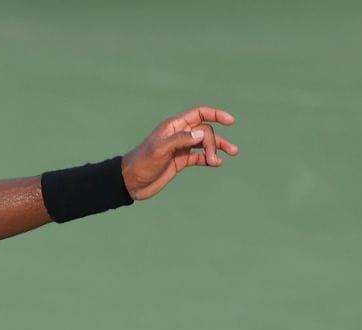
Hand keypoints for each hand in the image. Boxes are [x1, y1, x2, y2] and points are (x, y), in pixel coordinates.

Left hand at [123, 106, 238, 200]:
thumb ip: (180, 140)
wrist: (130, 183)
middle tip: (214, 157)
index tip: (230, 121)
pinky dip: (209, 159)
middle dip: (214, 142)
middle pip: (205, 131)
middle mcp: (179, 135)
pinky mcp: (180, 161)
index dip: (215, 114)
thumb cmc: (141, 163)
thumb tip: (201, 134)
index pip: (199, 114)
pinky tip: (217, 164)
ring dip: (218, 148)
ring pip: (205, 143)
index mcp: (173, 127)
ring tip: (231, 154)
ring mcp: (180, 148)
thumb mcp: (160, 150)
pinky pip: (199, 157)